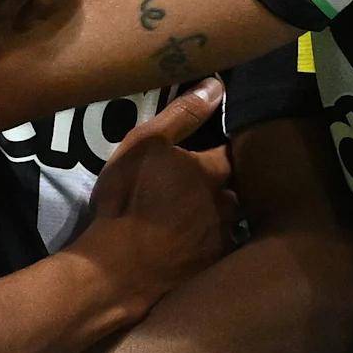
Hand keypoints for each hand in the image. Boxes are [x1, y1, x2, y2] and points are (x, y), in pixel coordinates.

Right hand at [83, 80, 236, 304]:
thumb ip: (182, 114)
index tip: (214, 146)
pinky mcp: (212, 264)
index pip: (230, 151)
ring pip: (228, 218)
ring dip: (217, 214)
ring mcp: (221, 236)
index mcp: (211, 170)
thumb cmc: (128, 198)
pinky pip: (218, 246)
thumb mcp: (145, 145)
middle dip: (222, 184)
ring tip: (195, 215)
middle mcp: (226, 202)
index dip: (223, 147)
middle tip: (199, 185)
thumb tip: (217, 86)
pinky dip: (209, 241)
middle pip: (233, 187)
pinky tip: (191, 243)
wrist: (119, 267)